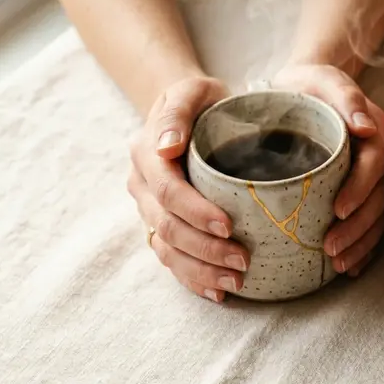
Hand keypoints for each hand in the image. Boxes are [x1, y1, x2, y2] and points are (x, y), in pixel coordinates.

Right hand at [128, 76, 249, 302]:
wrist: (192, 113)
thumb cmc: (203, 101)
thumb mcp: (192, 91)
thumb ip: (177, 110)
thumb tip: (165, 145)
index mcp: (146, 153)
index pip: (167, 191)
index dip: (196, 212)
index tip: (230, 226)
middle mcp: (141, 185)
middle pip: (167, 227)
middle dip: (204, 249)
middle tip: (242, 261)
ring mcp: (148, 210)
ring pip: (166, 250)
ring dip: (200, 271)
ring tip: (236, 281)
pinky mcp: (161, 226)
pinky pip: (171, 260)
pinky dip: (193, 279)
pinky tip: (219, 293)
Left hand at [273, 63, 383, 276]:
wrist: (297, 90)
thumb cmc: (306, 84)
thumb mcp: (322, 78)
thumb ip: (345, 96)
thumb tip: (365, 125)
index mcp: (373, 132)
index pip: (373, 165)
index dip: (360, 189)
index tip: (338, 211)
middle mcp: (379, 158)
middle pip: (379, 198)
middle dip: (360, 229)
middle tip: (334, 252)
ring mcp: (372, 179)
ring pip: (378, 216)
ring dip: (363, 245)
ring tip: (339, 266)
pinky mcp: (362, 193)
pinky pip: (372, 224)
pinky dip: (365, 249)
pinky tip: (352, 268)